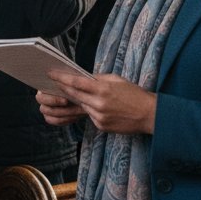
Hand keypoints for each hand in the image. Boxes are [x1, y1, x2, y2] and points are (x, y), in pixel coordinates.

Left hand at [37, 69, 156, 134]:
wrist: (149, 115)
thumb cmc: (134, 94)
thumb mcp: (117, 80)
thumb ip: (98, 79)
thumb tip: (83, 77)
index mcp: (102, 89)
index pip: (76, 82)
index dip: (61, 78)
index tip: (51, 73)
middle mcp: (98, 103)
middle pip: (74, 95)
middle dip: (63, 89)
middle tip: (53, 83)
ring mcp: (99, 116)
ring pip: (82, 106)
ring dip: (77, 100)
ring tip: (71, 93)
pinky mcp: (101, 126)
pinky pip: (90, 116)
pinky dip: (90, 110)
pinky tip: (96, 106)